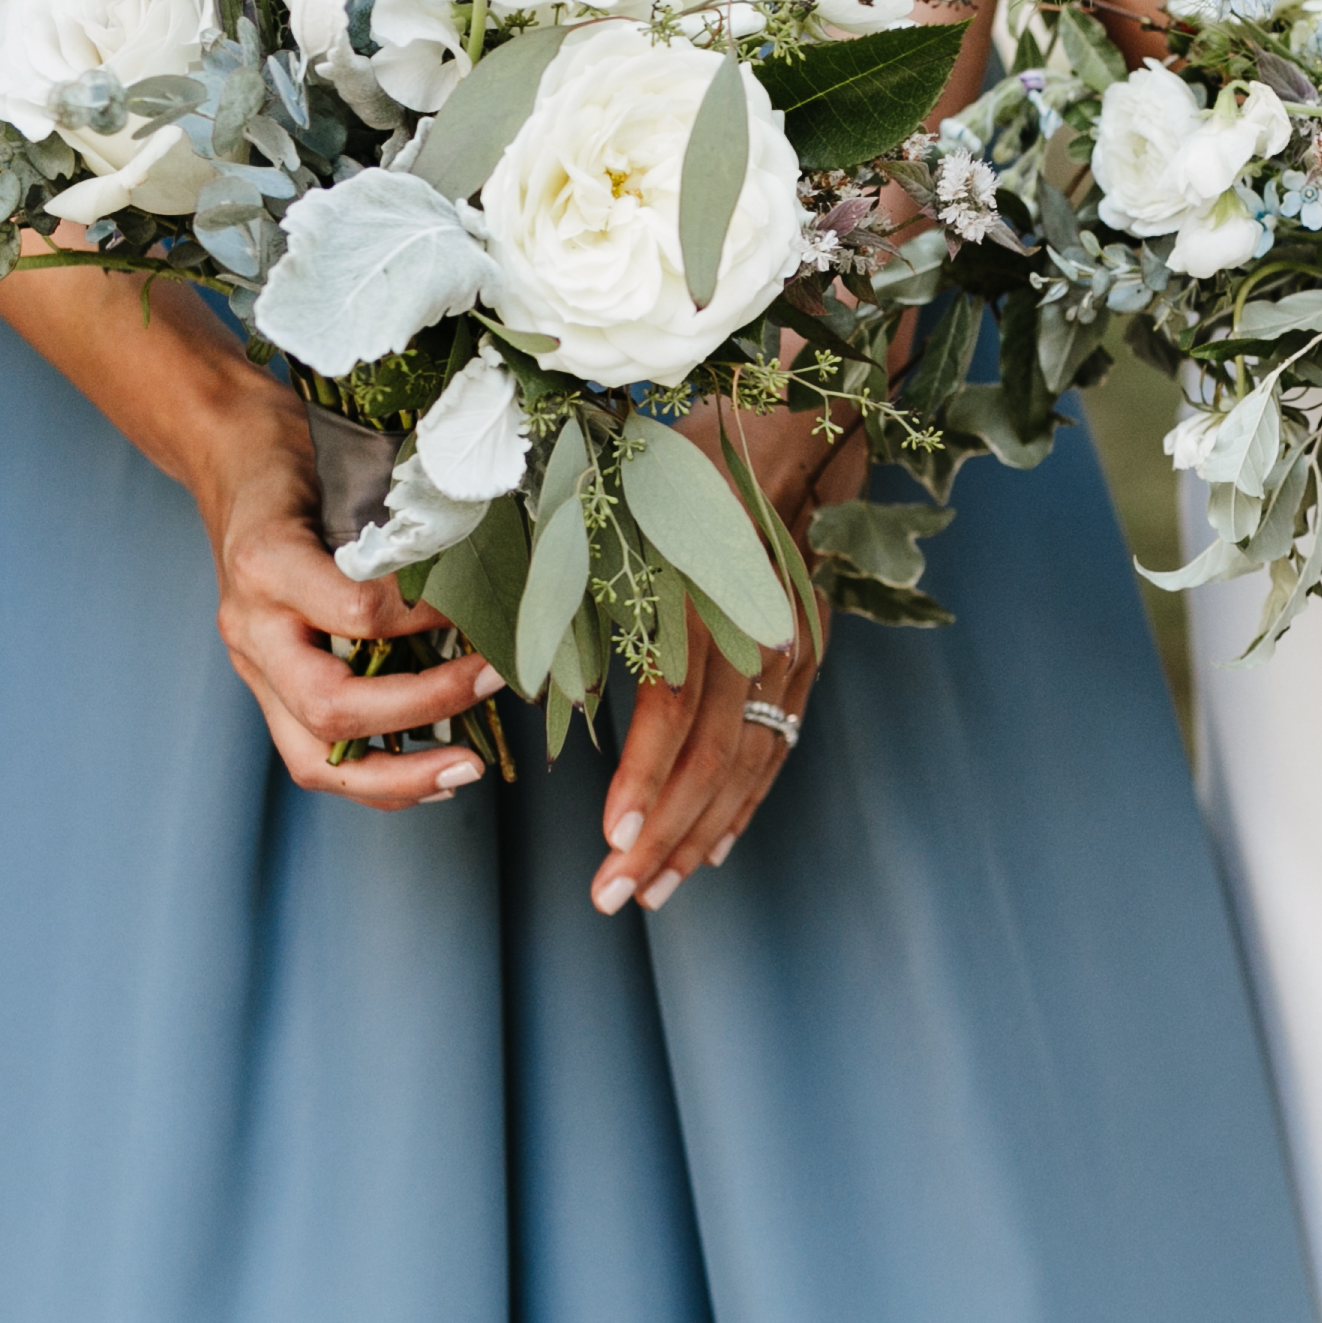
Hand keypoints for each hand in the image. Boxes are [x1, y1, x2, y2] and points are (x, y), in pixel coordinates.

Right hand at [193, 420, 499, 813]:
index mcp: (268, 564)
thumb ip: (397, 522)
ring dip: (397, 777)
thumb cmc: (294, 456)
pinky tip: (433, 776)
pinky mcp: (266, 686)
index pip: (356, 613)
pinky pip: (313, 754)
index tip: (482, 608)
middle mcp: (252, 626)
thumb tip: (488, 563)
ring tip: (466, 771)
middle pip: (330, 705)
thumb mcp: (342, 466)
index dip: (427, 619)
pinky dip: (377, 777)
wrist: (229, 458)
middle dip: (424, 708)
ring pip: (313, 756)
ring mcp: (254, 666)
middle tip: (494, 680)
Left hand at [586, 402, 842, 915]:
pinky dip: (744, 802)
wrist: (784, 427)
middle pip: (719, 749)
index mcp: (700, 585)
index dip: (647, 773)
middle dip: (667, 831)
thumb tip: (515, 664)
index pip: (679, 701)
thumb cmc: (668, 464)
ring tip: (652, 891)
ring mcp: (792, 644)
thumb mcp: (606, 503)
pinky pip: (776, 744)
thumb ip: (565, 580)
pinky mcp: (806, 656)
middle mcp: (756, 623)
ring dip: (702, 832)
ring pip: (752, 758)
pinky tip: (709, 848)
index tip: (609, 834)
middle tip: (616, 895)